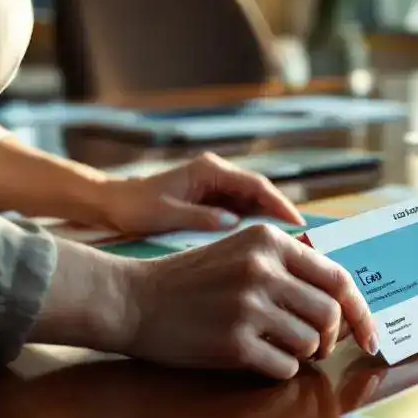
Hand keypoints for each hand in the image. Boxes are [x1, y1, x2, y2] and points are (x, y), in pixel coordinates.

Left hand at [98, 152, 303, 234]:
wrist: (112, 203)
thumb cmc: (134, 207)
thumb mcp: (165, 215)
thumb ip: (199, 217)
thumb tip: (233, 223)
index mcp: (209, 170)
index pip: (255, 185)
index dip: (279, 205)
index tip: (298, 224)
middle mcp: (216, 174)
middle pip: (260, 193)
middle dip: (282, 214)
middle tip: (305, 239)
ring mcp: (216, 186)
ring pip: (254, 203)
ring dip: (272, 223)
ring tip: (291, 246)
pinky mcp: (213, 199)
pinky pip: (243, 211)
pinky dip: (256, 227)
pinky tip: (266, 247)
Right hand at [125, 223, 378, 378]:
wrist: (133, 300)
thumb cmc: (192, 280)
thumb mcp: (241, 251)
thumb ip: (289, 265)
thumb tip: (343, 299)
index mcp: (270, 241)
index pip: (338, 278)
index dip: (360, 311)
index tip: (370, 334)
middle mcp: (263, 269)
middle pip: (329, 314)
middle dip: (330, 338)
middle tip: (318, 347)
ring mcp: (249, 306)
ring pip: (310, 342)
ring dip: (304, 353)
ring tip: (280, 347)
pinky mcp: (234, 342)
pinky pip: (285, 366)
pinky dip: (281, 369)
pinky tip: (260, 359)